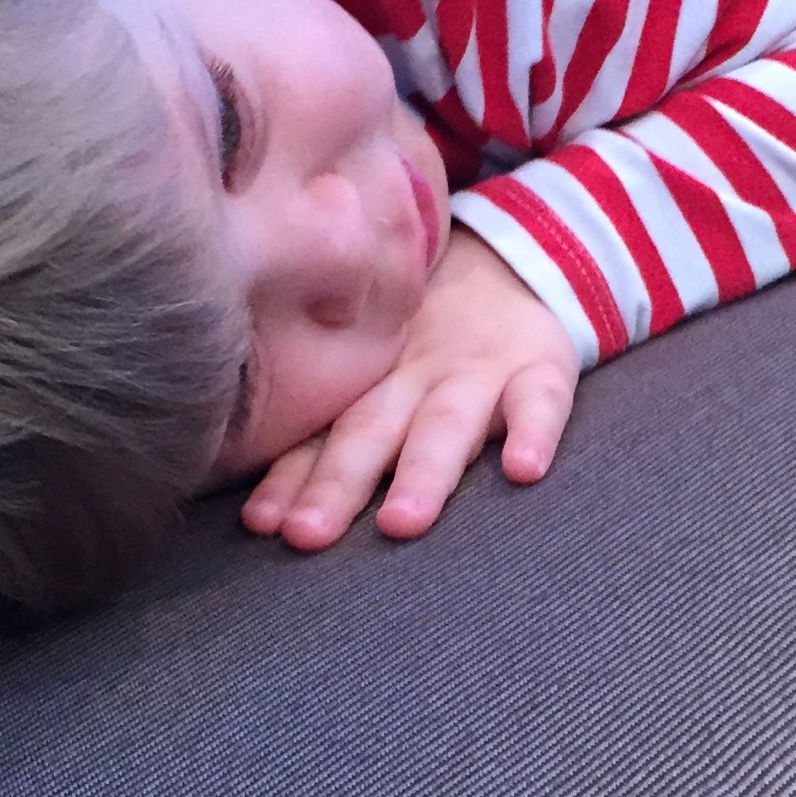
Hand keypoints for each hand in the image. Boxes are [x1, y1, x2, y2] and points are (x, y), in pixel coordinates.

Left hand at [240, 228, 579, 550]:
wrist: (509, 262)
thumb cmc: (424, 339)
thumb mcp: (374, 367)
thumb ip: (325, 425)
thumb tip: (254, 506)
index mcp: (366, 387)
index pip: (320, 437)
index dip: (290, 479)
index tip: (260, 524)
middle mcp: (412, 380)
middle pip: (369, 433)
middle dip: (337, 484)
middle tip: (306, 534)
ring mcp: (477, 374)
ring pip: (446, 426)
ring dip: (423, 472)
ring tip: (403, 522)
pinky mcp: (540, 368)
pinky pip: (541, 401)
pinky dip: (534, 432)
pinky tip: (524, 469)